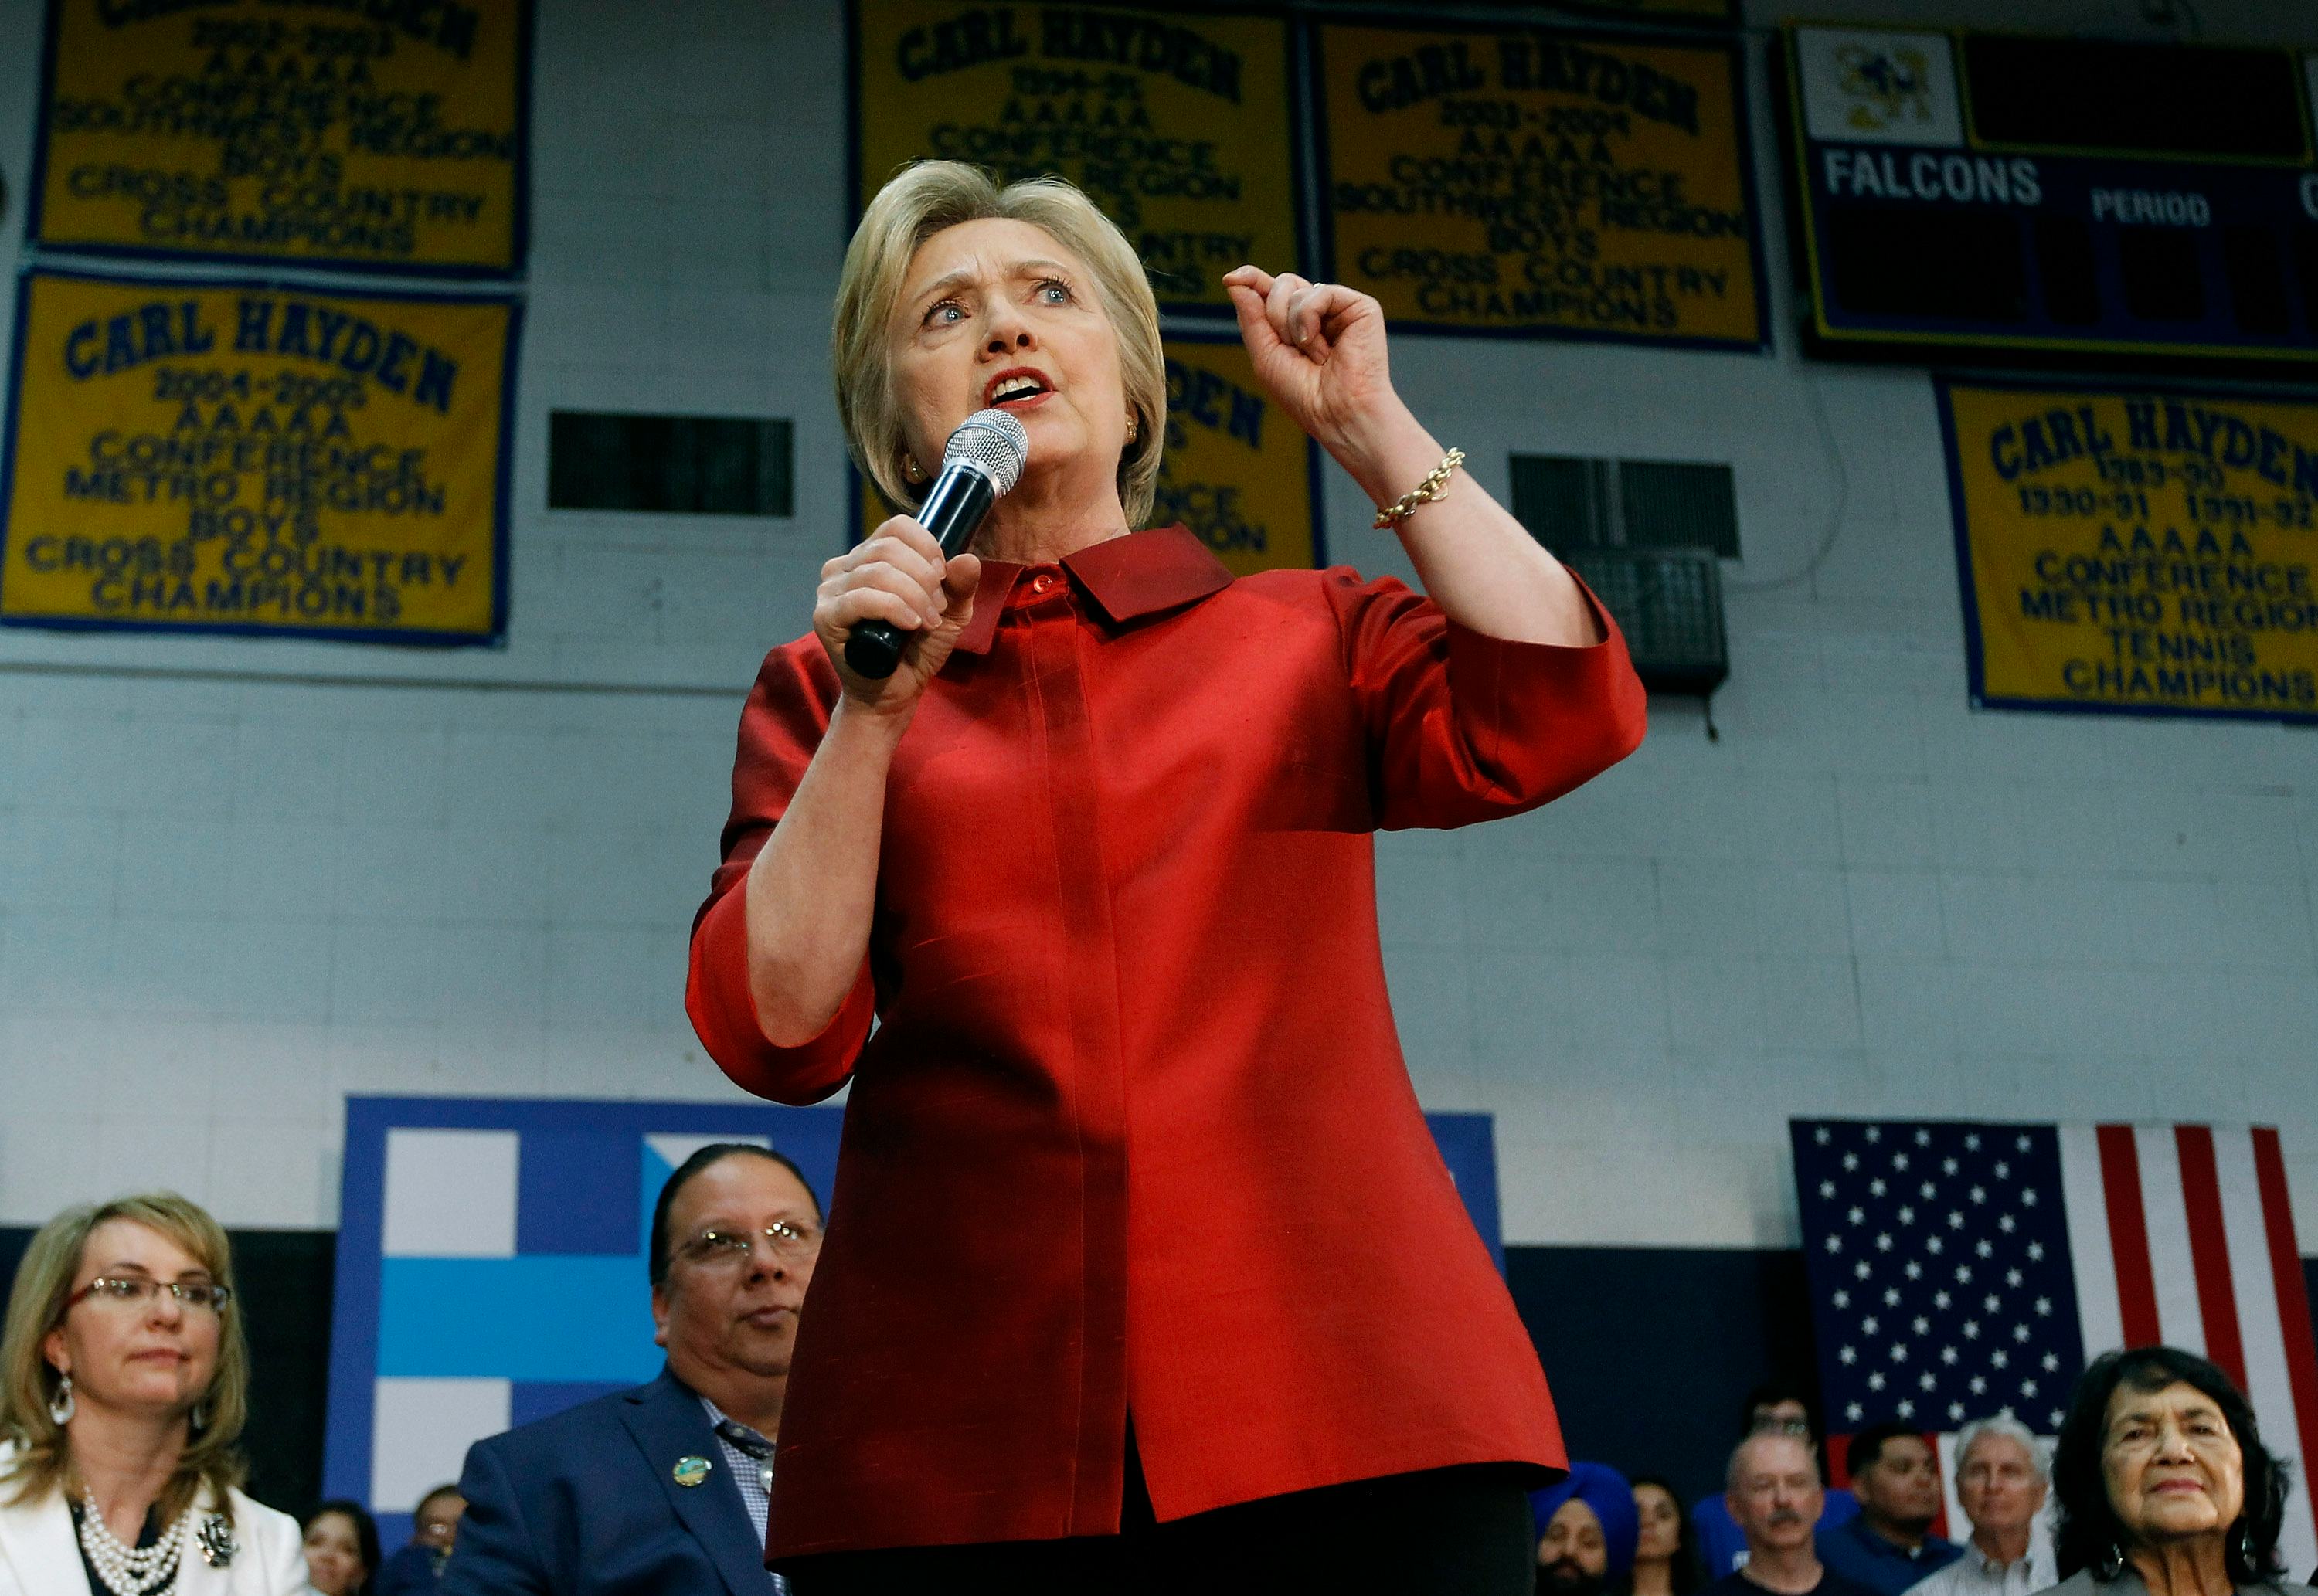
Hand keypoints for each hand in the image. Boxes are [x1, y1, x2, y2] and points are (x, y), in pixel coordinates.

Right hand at [813, 516, 980, 714]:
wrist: (895, 694)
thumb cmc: (917, 651)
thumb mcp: (950, 615)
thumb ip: (960, 586)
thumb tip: (967, 558)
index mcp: (871, 557)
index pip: (896, 528)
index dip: (926, 546)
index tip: (943, 576)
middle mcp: (845, 567)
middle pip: (888, 549)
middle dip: (923, 577)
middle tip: (938, 608)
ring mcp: (831, 591)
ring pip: (877, 572)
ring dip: (913, 596)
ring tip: (928, 622)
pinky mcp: (825, 617)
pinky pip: (860, 599)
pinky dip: (893, 608)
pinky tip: (911, 625)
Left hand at [1222, 266, 1408, 466]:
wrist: (1337, 413)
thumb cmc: (1303, 394)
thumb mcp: (1265, 356)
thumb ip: (1251, 318)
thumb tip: (1234, 280)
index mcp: (1296, 323)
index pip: (1271, 291)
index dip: (1251, 280)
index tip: (1229, 279)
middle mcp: (1319, 312)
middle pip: (1281, 284)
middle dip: (1273, 315)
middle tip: (1290, 347)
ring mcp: (1339, 308)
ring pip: (1296, 288)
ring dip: (1292, 327)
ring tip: (1314, 356)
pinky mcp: (1360, 307)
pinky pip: (1319, 292)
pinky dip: (1310, 320)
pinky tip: (1323, 348)